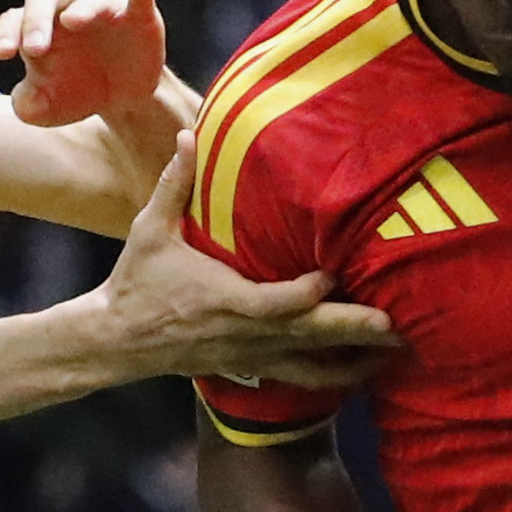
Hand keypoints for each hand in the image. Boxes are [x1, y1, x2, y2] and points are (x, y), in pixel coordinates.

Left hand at [0, 0, 166, 127]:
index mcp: (39, 26)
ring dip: (80, 8)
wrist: (123, 100)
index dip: (6, 33)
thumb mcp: (51, 108)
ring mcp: (103, 8)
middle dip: (36, 20)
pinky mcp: (139, 15)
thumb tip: (25, 104)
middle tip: (33, 49)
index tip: (2, 55)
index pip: (15, 18)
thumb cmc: (78, 93)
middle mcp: (67, 8)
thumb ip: (31, 106)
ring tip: (71, 22)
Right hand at [97, 128, 398, 387]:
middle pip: (309, 336)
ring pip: (310, 366)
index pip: (278, 302)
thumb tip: (187, 134)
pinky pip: (298, 378)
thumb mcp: (149, 230)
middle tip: (396, 328)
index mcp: (226, 301)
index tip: (336, 272)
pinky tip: (360, 373)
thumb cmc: (136, 283)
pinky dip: (330, 378)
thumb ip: (174, 184)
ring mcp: (249, 357)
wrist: (115, 341)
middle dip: (353, 331)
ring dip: (353, 362)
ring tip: (393, 354)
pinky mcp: (249, 368)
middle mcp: (245, 335)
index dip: (310, 291)